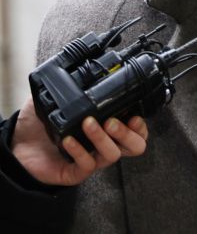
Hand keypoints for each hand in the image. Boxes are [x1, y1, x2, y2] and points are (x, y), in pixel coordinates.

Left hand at [11, 95, 147, 186]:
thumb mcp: (60, 99)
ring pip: (112, 155)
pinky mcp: (75, 173)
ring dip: (102, 138)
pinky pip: (86, 165)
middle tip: (111, 121)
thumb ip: (73, 83)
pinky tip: (68, 139)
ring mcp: (92, 159)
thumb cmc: (44, 124)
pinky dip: (79, 150)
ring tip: (88, 124)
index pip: (138, 130)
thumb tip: (82, 61)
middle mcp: (104, 144)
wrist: (19, 147)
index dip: (140, 124)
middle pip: (135, 146)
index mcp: (108, 127)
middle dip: (127, 133)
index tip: (134, 114)